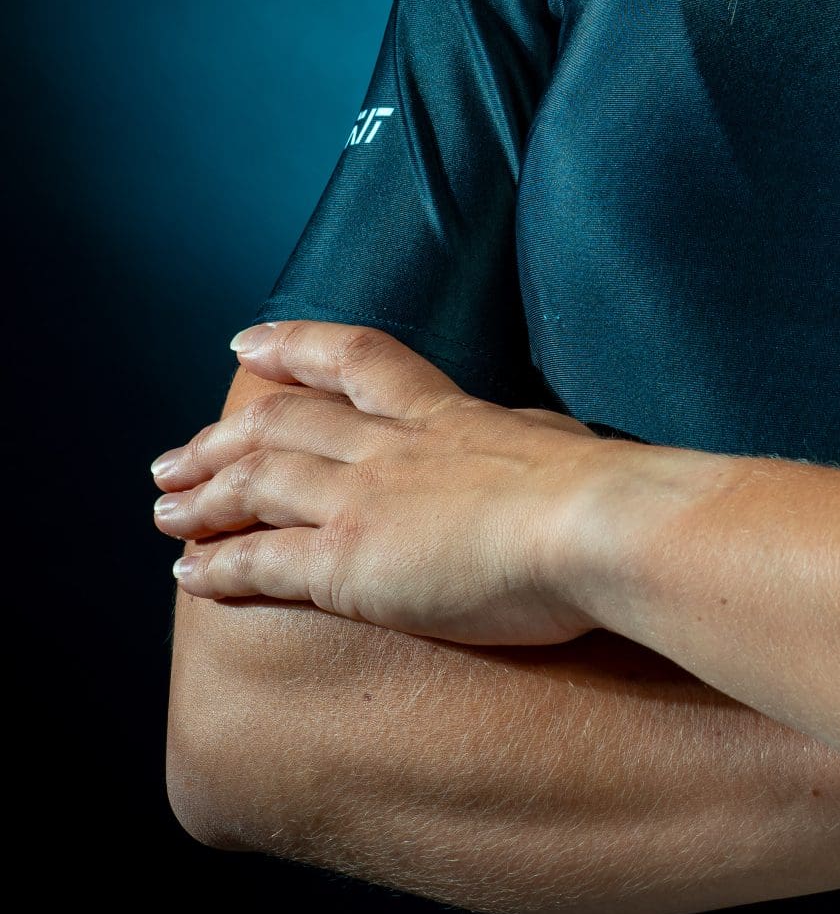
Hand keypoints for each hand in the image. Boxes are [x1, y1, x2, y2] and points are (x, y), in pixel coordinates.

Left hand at [148, 321, 617, 644]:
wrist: (597, 523)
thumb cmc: (601, 490)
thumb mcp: (561, 443)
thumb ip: (530, 442)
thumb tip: (541, 443)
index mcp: (446, 413)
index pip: (357, 359)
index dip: (296, 345)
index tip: (249, 341)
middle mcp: (392, 446)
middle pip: (283, 421)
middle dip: (220, 436)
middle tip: (175, 457)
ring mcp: (364, 499)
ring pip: (256, 481)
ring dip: (202, 495)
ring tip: (164, 508)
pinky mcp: (350, 561)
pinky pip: (260, 559)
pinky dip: (217, 563)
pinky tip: (188, 572)